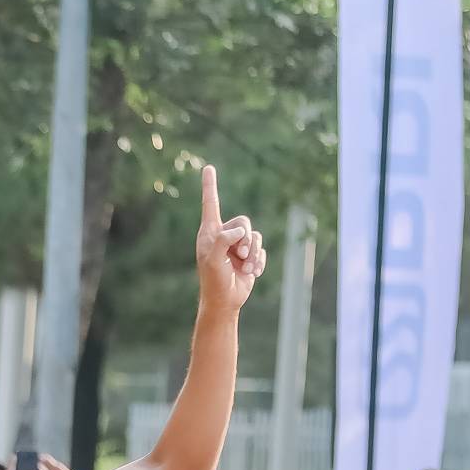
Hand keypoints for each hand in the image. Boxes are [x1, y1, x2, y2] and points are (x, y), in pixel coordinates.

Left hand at [194, 162, 265, 315]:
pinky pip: (261, 249)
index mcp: (209, 232)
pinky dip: (258, 261)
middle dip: (246, 239)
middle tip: (240, 256)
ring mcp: (237, 245)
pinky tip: (251, 273)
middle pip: (244, 222)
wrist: (224, 301)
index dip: (210, 186)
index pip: (210, 204)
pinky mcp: (249, 255)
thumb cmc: (213, 281)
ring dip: (253, 253)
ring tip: (245, 268)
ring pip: (255, 236)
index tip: (208, 168)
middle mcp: (223, 235)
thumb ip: (222, 241)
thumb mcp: (213, 261)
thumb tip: (240, 231)